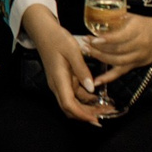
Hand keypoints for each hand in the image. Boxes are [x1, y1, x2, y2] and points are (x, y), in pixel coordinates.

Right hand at [28, 9, 114, 125]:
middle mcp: (57, 85)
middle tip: (107, 114)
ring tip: (106, 107)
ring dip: (88, 108)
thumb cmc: (57, 39)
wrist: (43, 31)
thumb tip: (91, 88)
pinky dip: (86, 99)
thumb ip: (82, 70)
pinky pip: (75, 95)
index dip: (82, 115)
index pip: (69, 104)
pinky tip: (98, 97)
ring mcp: (60, 84)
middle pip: (71, 109)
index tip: (96, 120)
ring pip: (73, 103)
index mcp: (59, 79)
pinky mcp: (63, 80)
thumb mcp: (72, 51)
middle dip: (88, 115)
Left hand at [82, 5, 151, 89]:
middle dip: (98, 48)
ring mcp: (138, 57)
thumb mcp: (132, 17)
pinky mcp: (135, 65)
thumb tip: (94, 17)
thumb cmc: (144, 24)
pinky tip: (96, 81)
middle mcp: (139, 45)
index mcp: (138, 30)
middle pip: (116, 51)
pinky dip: (108, 78)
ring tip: (87, 52)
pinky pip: (120, 73)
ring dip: (100, 58)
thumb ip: (115, 18)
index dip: (105, 40)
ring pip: (117, 62)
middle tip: (85, 43)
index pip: (120, 37)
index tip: (92, 38)